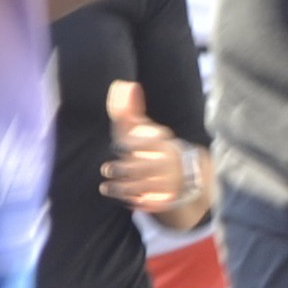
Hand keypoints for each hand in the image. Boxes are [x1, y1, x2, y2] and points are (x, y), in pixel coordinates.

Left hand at [98, 81, 203, 217]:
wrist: (182, 172)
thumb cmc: (152, 146)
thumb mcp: (145, 128)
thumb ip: (130, 110)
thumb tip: (121, 85)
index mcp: (161, 142)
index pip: (149, 142)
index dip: (133, 144)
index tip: (119, 145)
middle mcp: (166, 162)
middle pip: (144, 166)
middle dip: (124, 169)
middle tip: (107, 169)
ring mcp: (167, 182)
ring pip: (143, 187)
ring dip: (123, 188)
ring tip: (105, 186)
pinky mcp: (165, 199)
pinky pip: (149, 203)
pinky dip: (134, 202)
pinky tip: (123, 199)